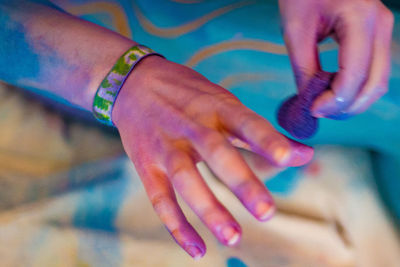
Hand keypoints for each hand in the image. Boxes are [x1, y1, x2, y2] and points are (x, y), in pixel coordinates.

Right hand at [112, 56, 313, 258]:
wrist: (134, 83)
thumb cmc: (188, 96)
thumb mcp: (223, 103)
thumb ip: (261, 132)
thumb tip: (306, 154)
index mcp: (216, 107)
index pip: (245, 122)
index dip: (267, 139)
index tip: (290, 157)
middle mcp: (191, 126)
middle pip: (216, 154)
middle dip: (241, 182)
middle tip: (267, 212)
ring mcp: (166, 147)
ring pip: (186, 179)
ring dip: (208, 209)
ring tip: (234, 237)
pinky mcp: (146, 166)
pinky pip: (160, 199)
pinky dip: (177, 226)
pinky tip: (197, 249)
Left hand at [279, 0, 393, 118]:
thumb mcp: (295, 31)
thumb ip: (303, 68)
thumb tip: (309, 102)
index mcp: (360, 18)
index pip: (355, 74)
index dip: (334, 100)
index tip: (312, 110)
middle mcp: (381, 25)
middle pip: (374, 83)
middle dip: (347, 107)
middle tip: (318, 112)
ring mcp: (384, 30)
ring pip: (379, 81)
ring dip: (353, 101)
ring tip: (324, 105)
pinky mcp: (378, 36)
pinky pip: (375, 72)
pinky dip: (356, 88)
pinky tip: (332, 91)